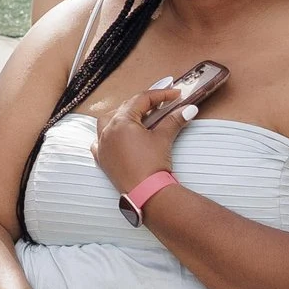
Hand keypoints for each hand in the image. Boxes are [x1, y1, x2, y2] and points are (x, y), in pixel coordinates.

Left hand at [89, 81, 187, 199]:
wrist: (146, 194)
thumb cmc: (152, 165)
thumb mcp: (164, 138)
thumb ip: (174, 120)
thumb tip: (188, 109)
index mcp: (121, 121)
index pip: (141, 100)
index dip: (160, 95)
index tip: (175, 94)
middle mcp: (107, 130)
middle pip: (125, 108)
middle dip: (143, 105)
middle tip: (161, 104)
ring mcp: (102, 145)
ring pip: (107, 121)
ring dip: (122, 116)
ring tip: (138, 118)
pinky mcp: (102, 159)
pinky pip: (100, 141)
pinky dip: (108, 136)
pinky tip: (117, 137)